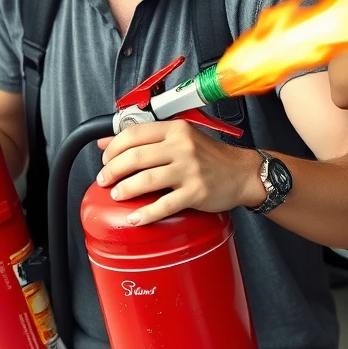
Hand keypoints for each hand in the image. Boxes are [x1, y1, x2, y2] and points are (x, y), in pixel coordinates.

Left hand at [95, 120, 263, 224]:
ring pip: (146, 180)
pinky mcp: (196, 192)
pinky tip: (135, 218)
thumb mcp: (181, 138)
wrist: (242, 173)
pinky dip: (146, 214)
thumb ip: (146, 138)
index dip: (113, 148)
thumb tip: (105, 142)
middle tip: (104, 180)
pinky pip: (164, 205)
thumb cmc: (211, 156)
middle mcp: (182, 147)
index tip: (105, 160)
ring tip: (117, 195)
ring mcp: (190, 170)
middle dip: (112, 171)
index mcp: (176, 130)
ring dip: (124, 190)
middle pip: (135, 157)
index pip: (134, 134)